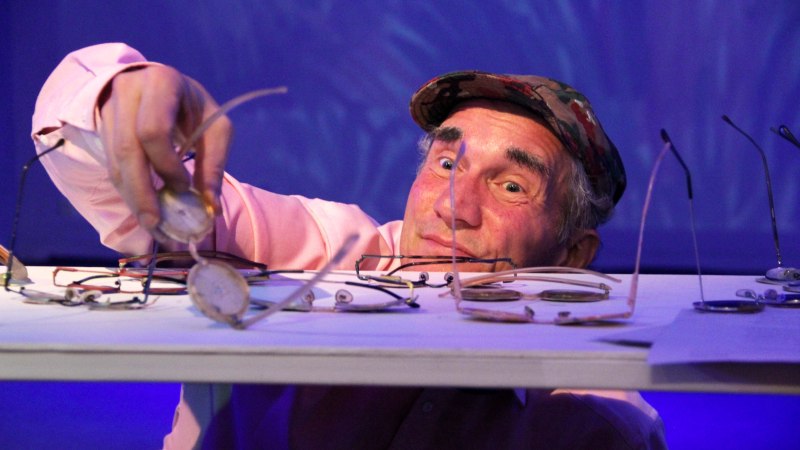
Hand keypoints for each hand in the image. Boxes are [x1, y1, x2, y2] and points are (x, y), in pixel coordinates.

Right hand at [98, 64, 230, 241]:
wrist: (157, 82)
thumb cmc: (192, 106)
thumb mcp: (216, 126)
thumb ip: (214, 164)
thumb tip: (213, 209)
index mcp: (161, 83)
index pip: (153, 130)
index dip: (167, 165)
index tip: (185, 187)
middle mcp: (128, 91)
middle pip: (127, 150)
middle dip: (142, 192)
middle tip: (156, 225)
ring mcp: (109, 108)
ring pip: (115, 162)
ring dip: (132, 198)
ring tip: (151, 225)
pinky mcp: (101, 127)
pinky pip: (111, 165)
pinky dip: (127, 191)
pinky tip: (142, 210)